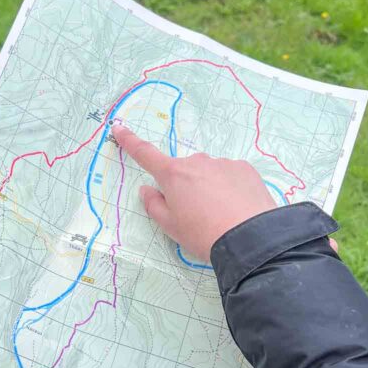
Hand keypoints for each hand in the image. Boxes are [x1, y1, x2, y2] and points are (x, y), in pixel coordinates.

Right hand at [112, 123, 276, 261]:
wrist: (249, 238)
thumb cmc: (203, 235)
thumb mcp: (171, 227)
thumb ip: (154, 205)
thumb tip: (148, 189)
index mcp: (173, 175)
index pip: (145, 154)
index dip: (130, 141)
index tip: (119, 128)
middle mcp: (196, 162)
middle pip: (184, 171)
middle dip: (186, 186)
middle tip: (196, 214)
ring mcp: (222, 163)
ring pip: (208, 173)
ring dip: (209, 188)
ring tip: (221, 215)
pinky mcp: (244, 169)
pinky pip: (230, 176)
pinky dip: (230, 189)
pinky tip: (237, 208)